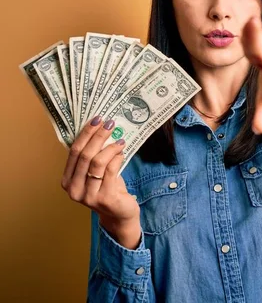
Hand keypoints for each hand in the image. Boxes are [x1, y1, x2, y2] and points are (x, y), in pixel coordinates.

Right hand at [61, 117, 140, 248]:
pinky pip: (110, 171)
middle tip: (109, 124)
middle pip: (85, 155)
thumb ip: (92, 157)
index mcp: (67, 181)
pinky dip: (117, 158)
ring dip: (110, 147)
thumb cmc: (108, 189)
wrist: (119, 214)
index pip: (74, 152)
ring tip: (120, 140)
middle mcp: (74, 189)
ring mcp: (88, 196)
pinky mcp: (105, 198)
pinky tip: (122, 151)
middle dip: (98, 136)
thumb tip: (99, 128)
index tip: (96, 119)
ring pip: (98, 162)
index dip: (85, 134)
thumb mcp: (95, 173)